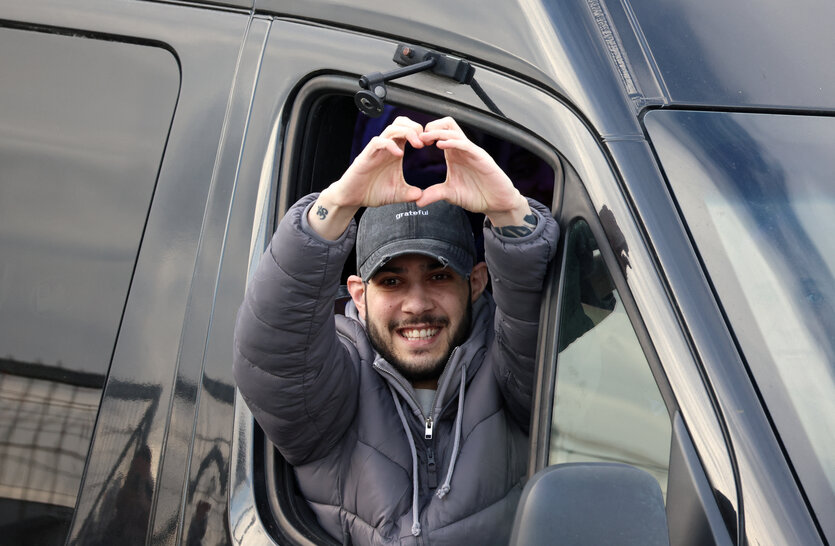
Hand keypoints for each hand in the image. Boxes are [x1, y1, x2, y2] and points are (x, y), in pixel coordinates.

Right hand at [324, 116, 423, 208]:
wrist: (352, 198)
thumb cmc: (372, 192)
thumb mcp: (397, 194)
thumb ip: (410, 193)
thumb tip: (421, 196)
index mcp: (395, 151)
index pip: (408, 130)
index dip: (422, 133)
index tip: (432, 144)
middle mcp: (386, 147)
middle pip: (400, 123)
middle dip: (415, 127)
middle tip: (425, 141)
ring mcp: (375, 150)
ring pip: (391, 129)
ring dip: (406, 132)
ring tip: (417, 145)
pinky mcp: (366, 156)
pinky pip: (378, 142)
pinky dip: (390, 145)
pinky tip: (399, 154)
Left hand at [415, 118, 529, 225]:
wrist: (497, 203)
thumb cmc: (477, 195)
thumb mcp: (450, 194)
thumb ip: (434, 194)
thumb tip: (417, 201)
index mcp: (454, 154)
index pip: (440, 133)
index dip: (426, 134)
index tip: (415, 143)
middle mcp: (462, 149)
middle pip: (447, 124)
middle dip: (432, 126)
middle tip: (420, 138)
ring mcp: (472, 152)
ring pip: (455, 130)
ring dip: (438, 132)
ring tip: (426, 139)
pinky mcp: (481, 158)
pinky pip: (466, 144)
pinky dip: (453, 142)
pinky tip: (441, 146)